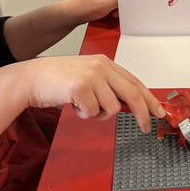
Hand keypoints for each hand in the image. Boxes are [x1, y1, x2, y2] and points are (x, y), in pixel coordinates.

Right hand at [19, 54, 162, 131]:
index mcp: (105, 63)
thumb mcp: (88, 77)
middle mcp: (101, 66)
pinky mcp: (81, 88)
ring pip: (111, 108)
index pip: (135, 82)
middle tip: (146, 128)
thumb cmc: (57, 80)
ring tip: (82, 105)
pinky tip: (72, 104)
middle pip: (133, 95)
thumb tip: (130, 105)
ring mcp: (92, 76)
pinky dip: (83, 114)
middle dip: (142, 114)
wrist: (31, 79)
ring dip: (97, 114)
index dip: (149, 99)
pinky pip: (93, 113)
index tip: (158, 112)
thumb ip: (108, 87)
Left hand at [65, 0, 118, 25]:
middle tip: (110, 10)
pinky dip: (113, 9)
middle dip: (120, 5)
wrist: (73, 13)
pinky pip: (117, 2)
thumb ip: (120, 1)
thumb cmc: (83, 8)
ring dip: (116, 9)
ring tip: (106, 11)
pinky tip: (106, 11)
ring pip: (121, 0)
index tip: (121, 7)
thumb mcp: (104, 5)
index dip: (126, 0)